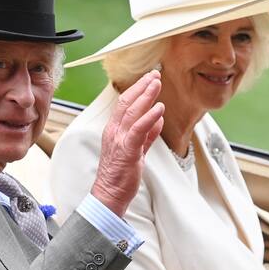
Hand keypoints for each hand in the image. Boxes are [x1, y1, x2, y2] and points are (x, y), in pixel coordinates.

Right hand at [90, 71, 163, 216]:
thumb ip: (147, 135)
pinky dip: (149, 118)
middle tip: (155, 74)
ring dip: (146, 96)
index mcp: (115, 131)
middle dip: (142, 86)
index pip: (125, 104)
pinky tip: (159, 109)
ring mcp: (119, 140)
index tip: (150, 79)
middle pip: (127, 102)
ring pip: (132, 112)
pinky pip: (138, 130)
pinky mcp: (127, 151)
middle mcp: (114, 132)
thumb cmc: (121, 176)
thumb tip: (158, 120)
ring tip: (157, 83)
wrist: (110, 195)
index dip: (138, 89)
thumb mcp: (136, 151)